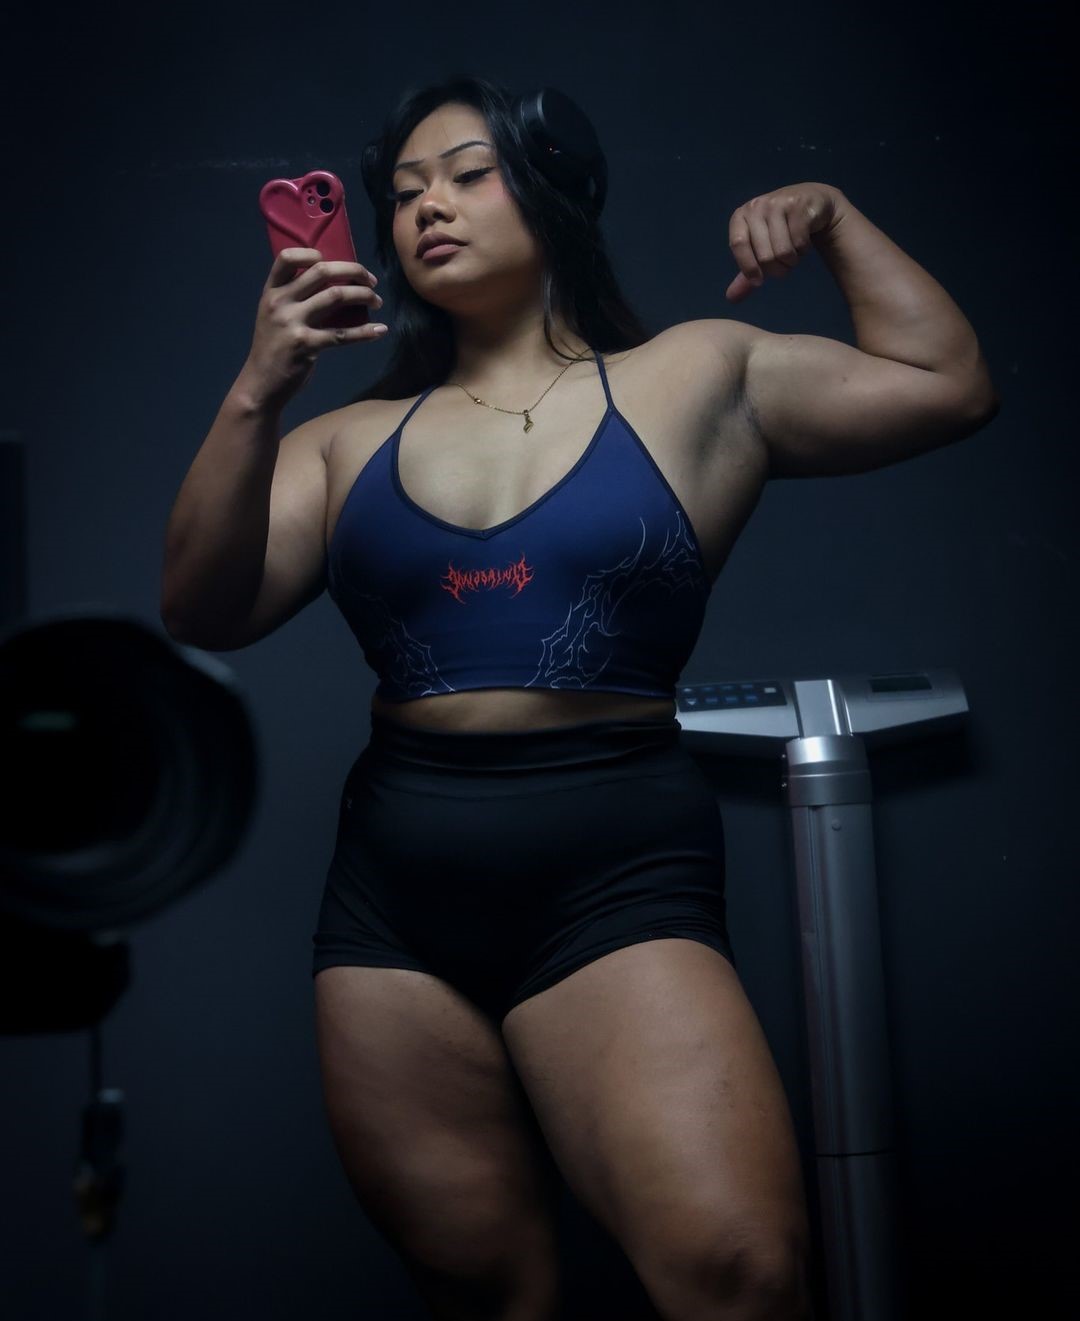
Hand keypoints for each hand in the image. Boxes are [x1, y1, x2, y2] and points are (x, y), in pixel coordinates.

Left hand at [725, 183, 843, 302]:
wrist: (810, 200)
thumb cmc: (779, 229)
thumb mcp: (759, 249)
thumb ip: (746, 274)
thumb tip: (731, 298)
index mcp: (740, 216)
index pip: (738, 244)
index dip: (748, 267)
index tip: (758, 281)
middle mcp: (757, 206)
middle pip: (764, 255)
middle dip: (777, 269)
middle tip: (783, 264)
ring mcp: (778, 203)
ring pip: (783, 252)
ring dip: (791, 261)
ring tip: (793, 252)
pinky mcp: (799, 206)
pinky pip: (800, 243)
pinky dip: (803, 250)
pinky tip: (803, 241)